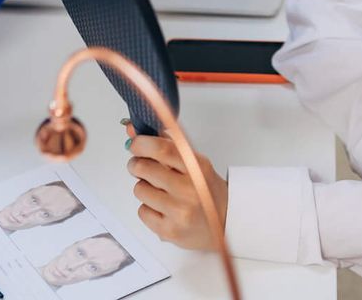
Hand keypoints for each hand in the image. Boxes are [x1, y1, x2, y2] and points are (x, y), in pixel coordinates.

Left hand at [125, 124, 228, 251]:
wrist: (226, 224)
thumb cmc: (208, 191)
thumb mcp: (197, 164)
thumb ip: (168, 145)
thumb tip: (134, 130)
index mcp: (198, 168)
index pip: (163, 149)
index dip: (142, 143)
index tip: (135, 142)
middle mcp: (189, 190)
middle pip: (145, 168)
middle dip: (137, 164)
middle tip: (141, 165)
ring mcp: (179, 212)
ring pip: (140, 189)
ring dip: (144, 187)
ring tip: (159, 190)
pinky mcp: (169, 231)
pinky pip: (142, 211)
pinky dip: (148, 207)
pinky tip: (162, 207)